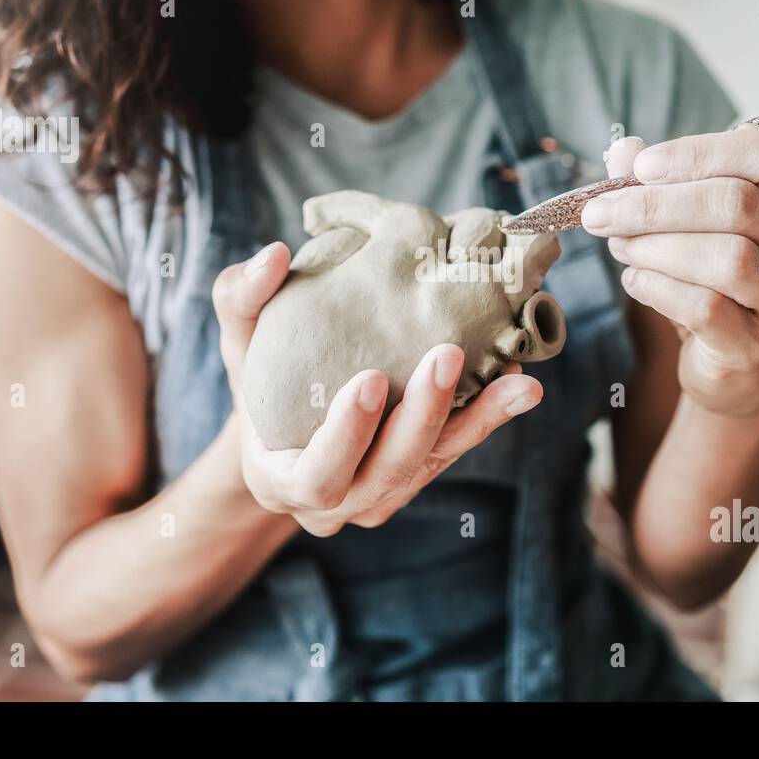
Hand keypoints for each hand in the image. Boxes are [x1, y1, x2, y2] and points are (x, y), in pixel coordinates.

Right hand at [212, 242, 543, 535]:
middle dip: (421, 416)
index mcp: (284, 481)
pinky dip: (488, 416)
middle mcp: (339, 502)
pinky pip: (456, 450)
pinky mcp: (419, 476)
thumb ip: (242, 299)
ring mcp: (383, 495)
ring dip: (477, 421)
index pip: (317, 475)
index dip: (345, 435)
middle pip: (387, 472)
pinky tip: (519, 381)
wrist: (284, 419)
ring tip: (516, 380)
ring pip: (432, 464)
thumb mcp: (239, 339)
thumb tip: (272, 256)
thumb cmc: (258, 376)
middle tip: (446, 356)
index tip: (369, 380)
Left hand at [581, 127, 758, 416]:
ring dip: (656, 247)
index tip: (642, 167)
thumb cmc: (719, 279)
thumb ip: (662, 181)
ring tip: (621, 247)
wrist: (738, 365)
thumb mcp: (696, 221)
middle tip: (602, 212)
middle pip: (740, 204)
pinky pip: (706, 307)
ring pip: (727, 258)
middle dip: (657, 205)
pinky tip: (636, 280)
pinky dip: (658, 288)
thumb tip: (623, 151)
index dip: (700, 153)